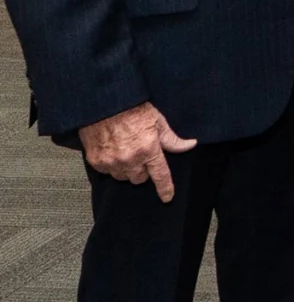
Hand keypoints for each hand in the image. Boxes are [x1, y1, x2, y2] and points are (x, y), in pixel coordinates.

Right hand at [77, 102, 195, 203]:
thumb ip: (172, 139)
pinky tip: (113, 151)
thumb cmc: (133, 110)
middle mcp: (130, 159)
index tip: (167, 197)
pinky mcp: (96, 161)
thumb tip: (190, 145)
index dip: (165, 188)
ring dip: (127, 169)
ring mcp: (112, 161)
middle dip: (142, 170)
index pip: (160, 175)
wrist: (105, 104)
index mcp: (148, 150)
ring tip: (126, 152)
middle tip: (141, 156)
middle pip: (140, 178)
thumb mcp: (158, 121)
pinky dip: (112, 165)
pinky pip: (107, 172)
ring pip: (123, 177)